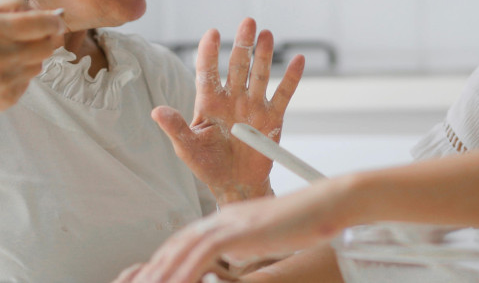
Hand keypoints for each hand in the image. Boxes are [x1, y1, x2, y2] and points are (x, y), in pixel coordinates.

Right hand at [0, 0, 65, 117]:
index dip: (55, 20)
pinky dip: (21, 74)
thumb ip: (11, 6)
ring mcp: (4, 80)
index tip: (56, 20)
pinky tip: (1, 71)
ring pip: (41, 64)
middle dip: (47, 37)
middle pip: (49, 45)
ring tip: (9, 54)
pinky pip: (29, 81)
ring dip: (33, 56)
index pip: (43, 24)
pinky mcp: (7, 98)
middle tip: (35, 35)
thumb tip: (47, 11)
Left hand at [131, 180, 351, 282]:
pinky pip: (203, 253)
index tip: (152, 279)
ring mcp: (230, 222)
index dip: (165, 262)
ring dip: (163, 272)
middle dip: (155, 268)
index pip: (185, 243)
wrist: (326, 203)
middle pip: (177, 245)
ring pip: (183, 248)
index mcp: (226, 220)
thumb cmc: (305, 222)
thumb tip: (235, 262)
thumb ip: (246, 248)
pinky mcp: (240, 230)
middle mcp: (222, 219)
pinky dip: (186, 270)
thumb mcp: (267, 239)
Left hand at [153, 18, 304, 202]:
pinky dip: (291, 78)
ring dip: (264, 54)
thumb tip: (156, 111)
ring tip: (267, 34)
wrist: (235, 184)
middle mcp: (232, 99)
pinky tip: (298, 60)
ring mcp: (253, 106)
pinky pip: (283, 95)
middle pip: (238, 66)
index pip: (207, 72)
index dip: (209, 52)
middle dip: (242, 44)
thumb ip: (175, 128)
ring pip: (259, 75)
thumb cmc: (207, 165)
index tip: (212, 33)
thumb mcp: (187, 148)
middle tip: (248, 22)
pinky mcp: (272, 118)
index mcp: (209, 103)